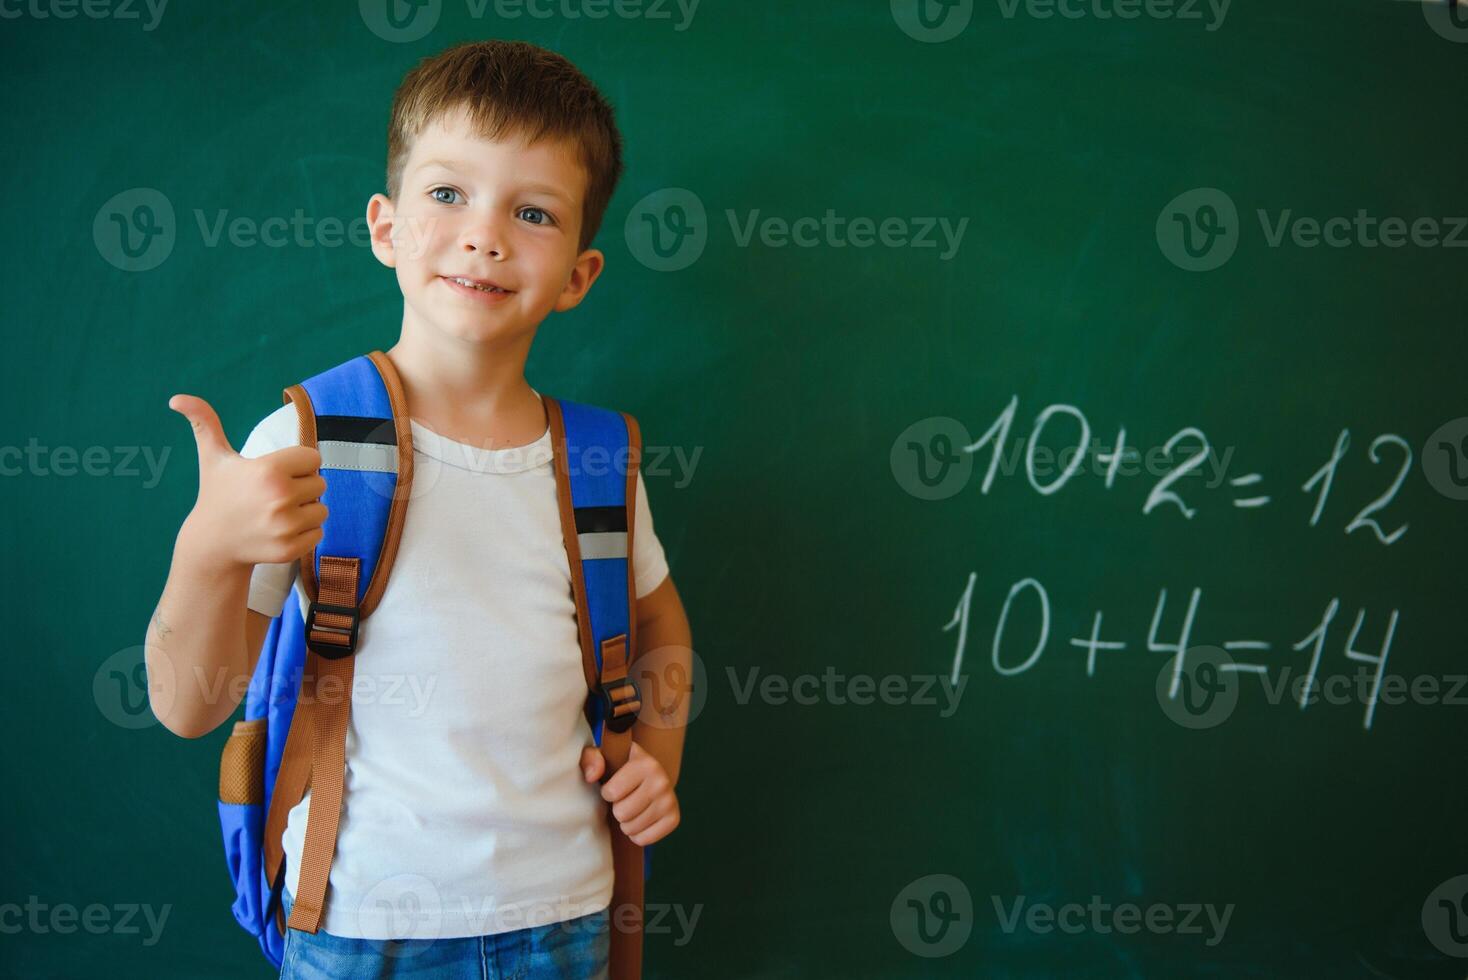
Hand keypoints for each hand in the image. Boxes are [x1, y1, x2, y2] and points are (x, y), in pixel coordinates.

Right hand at [169, 394, 326, 567]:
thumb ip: (204, 422)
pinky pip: (318, 533)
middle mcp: (279, 498)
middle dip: (301, 487)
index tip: (276, 473)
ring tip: (276, 513)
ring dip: (305, 511)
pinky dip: (304, 533)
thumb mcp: (213, 457)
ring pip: (321, 509)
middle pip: (320, 483)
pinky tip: (278, 531)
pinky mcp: (290, 549)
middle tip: (273, 495)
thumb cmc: (218, 493)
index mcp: (269, 470)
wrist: (212, 543)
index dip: (297, 464)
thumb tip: (176, 398)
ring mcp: (285, 526)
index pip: (313, 458)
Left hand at [580, 742, 680, 845]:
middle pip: (621, 813)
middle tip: (624, 799)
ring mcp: (670, 801)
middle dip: (617, 809)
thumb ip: (591, 759)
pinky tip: (640, 820)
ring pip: (631, 828)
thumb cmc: (620, 768)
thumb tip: (592, 777)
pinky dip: (637, 834)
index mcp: (645, 763)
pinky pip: (643, 839)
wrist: (650, 777)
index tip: (615, 786)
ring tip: (632, 809)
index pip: (611, 793)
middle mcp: (662, 781)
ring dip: (626, 822)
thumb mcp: (603, 757)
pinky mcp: (674, 819)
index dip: (607, 792)